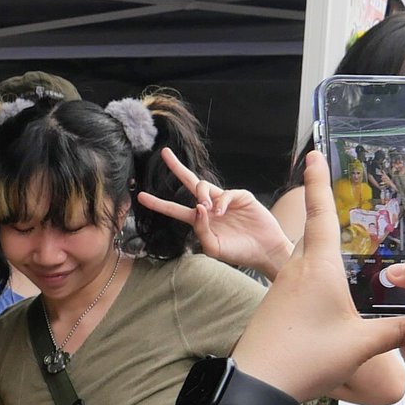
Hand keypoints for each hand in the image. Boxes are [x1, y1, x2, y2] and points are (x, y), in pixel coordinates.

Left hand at [137, 147, 293, 279]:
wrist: (263, 251)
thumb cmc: (238, 252)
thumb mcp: (213, 247)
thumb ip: (200, 230)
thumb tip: (197, 208)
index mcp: (199, 221)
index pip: (174, 209)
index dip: (158, 204)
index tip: (140, 196)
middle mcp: (209, 206)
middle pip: (189, 182)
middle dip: (176, 167)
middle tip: (164, 153)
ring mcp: (224, 200)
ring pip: (203, 186)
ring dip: (199, 194)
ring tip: (205, 208)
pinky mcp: (240, 196)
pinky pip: (225, 193)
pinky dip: (221, 202)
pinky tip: (221, 212)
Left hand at [230, 152, 404, 403]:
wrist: (256, 385)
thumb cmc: (307, 358)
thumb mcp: (362, 344)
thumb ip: (399, 332)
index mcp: (318, 267)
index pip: (322, 213)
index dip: (319, 182)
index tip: (312, 154)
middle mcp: (294, 271)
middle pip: (310, 232)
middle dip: (318, 210)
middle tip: (319, 184)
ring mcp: (278, 290)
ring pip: (300, 259)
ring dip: (313, 247)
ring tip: (327, 238)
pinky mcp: (270, 309)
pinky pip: (291, 283)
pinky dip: (306, 276)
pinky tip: (315, 291)